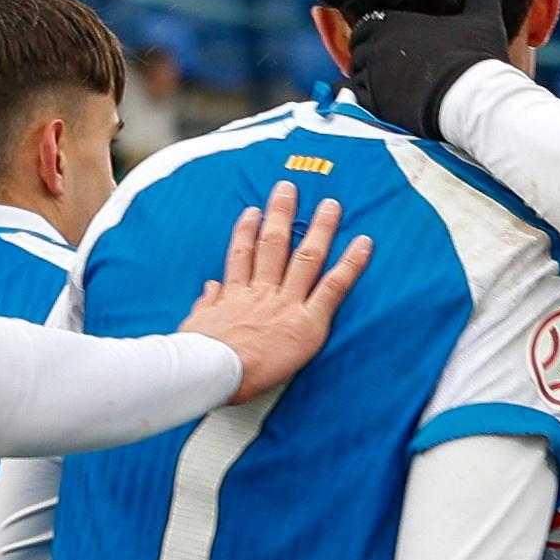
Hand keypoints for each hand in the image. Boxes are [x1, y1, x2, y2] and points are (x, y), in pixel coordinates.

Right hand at [185, 187, 366, 400]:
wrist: (212, 370)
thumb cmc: (200, 358)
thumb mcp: (195, 327)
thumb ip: (206, 305)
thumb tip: (211, 287)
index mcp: (234, 296)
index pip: (241, 256)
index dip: (246, 231)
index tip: (252, 212)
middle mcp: (262, 293)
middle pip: (273, 245)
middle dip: (282, 214)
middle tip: (289, 189)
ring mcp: (286, 303)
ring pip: (306, 257)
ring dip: (320, 228)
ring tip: (331, 205)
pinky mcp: (307, 321)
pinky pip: (333, 287)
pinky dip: (350, 264)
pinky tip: (363, 244)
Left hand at [338, 0, 517, 137]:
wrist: (471, 101)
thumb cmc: (475, 57)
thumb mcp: (484, 18)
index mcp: (394, 23)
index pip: (368, 24)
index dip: (375, 34)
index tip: (388, 44)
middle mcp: (376, 47)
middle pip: (359, 50)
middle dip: (368, 57)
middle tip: (386, 67)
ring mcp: (372, 77)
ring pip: (356, 75)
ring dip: (367, 80)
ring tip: (386, 88)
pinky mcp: (375, 105)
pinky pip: (355, 100)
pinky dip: (364, 100)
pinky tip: (379, 104)